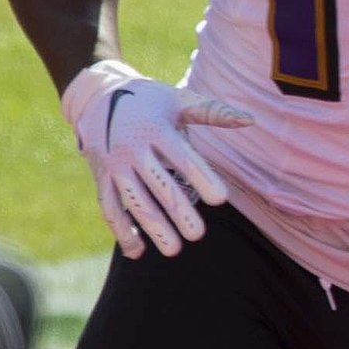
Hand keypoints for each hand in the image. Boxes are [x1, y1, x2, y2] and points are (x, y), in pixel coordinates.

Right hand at [61, 60, 252, 258]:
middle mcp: (132, 147)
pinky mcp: (102, 178)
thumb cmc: (151, 100)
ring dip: (152, 227)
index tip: (221, 199)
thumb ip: (214, 112)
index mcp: (156, 128)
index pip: (182, 157)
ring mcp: (114, 165)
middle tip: (198, 234)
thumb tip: (250, 120)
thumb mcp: (179, 99)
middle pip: (158, 184)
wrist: (97, 97)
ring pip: (134, 201)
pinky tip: (138, 252)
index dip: (202, 177)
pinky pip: (110, 208)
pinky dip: (122, 230)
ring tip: (175, 250)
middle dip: (178, 211)